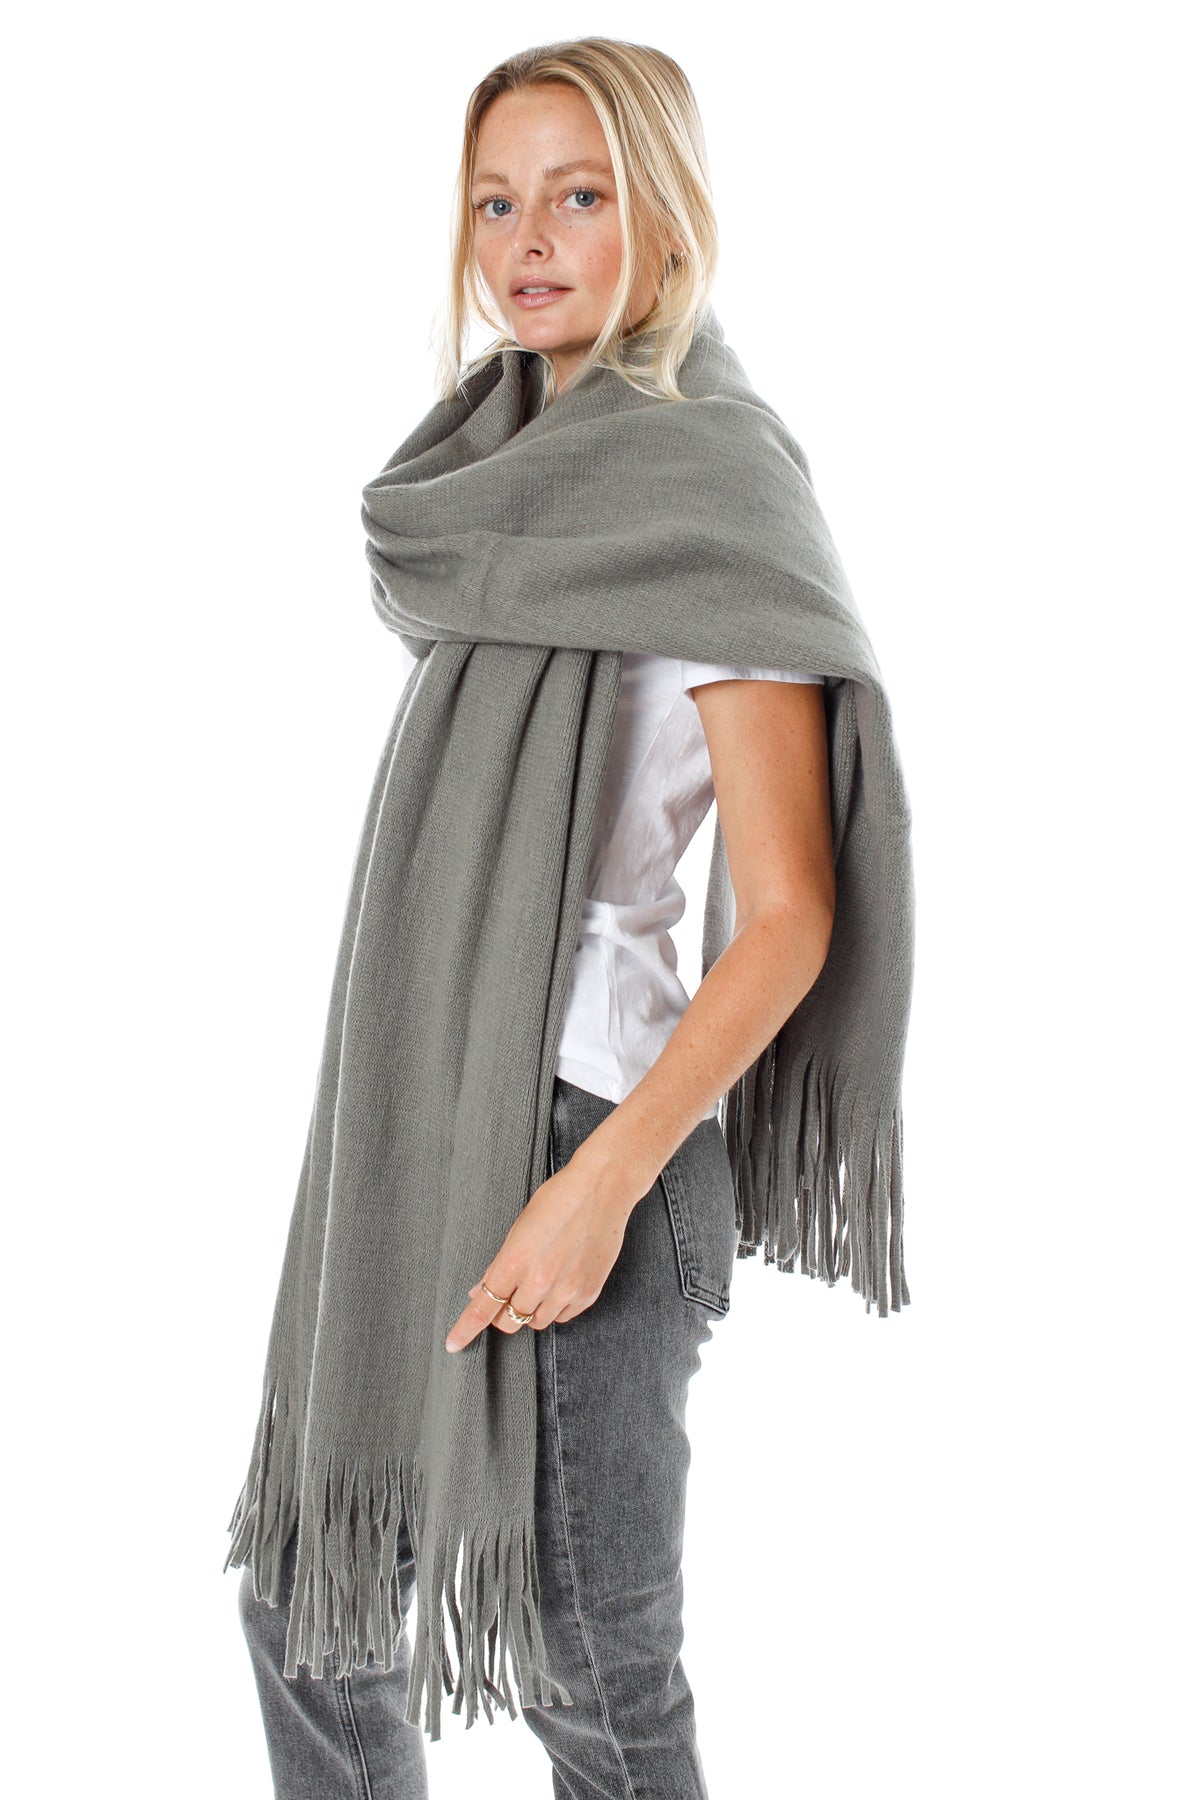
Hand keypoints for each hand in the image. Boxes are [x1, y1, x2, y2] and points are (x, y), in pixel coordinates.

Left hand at [444, 1152, 636, 1352]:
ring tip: (542, 1279)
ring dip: (531, 1309)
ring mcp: (567, 1290)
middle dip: (504, 1312)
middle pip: (509, 1321)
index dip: (465, 1330)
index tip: (452, 1344)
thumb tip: (481, 1290)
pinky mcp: (588, 1293)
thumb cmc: (558, 1199)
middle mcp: (540, 1282)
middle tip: (510, 1293)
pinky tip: (561, 1282)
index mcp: (515, 1262)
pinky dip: (556, 1306)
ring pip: (537, 1322)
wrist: (602, 1188)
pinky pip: (564, 1316)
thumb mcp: (519, 1227)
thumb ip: (500, 1264)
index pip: (482, 1308)